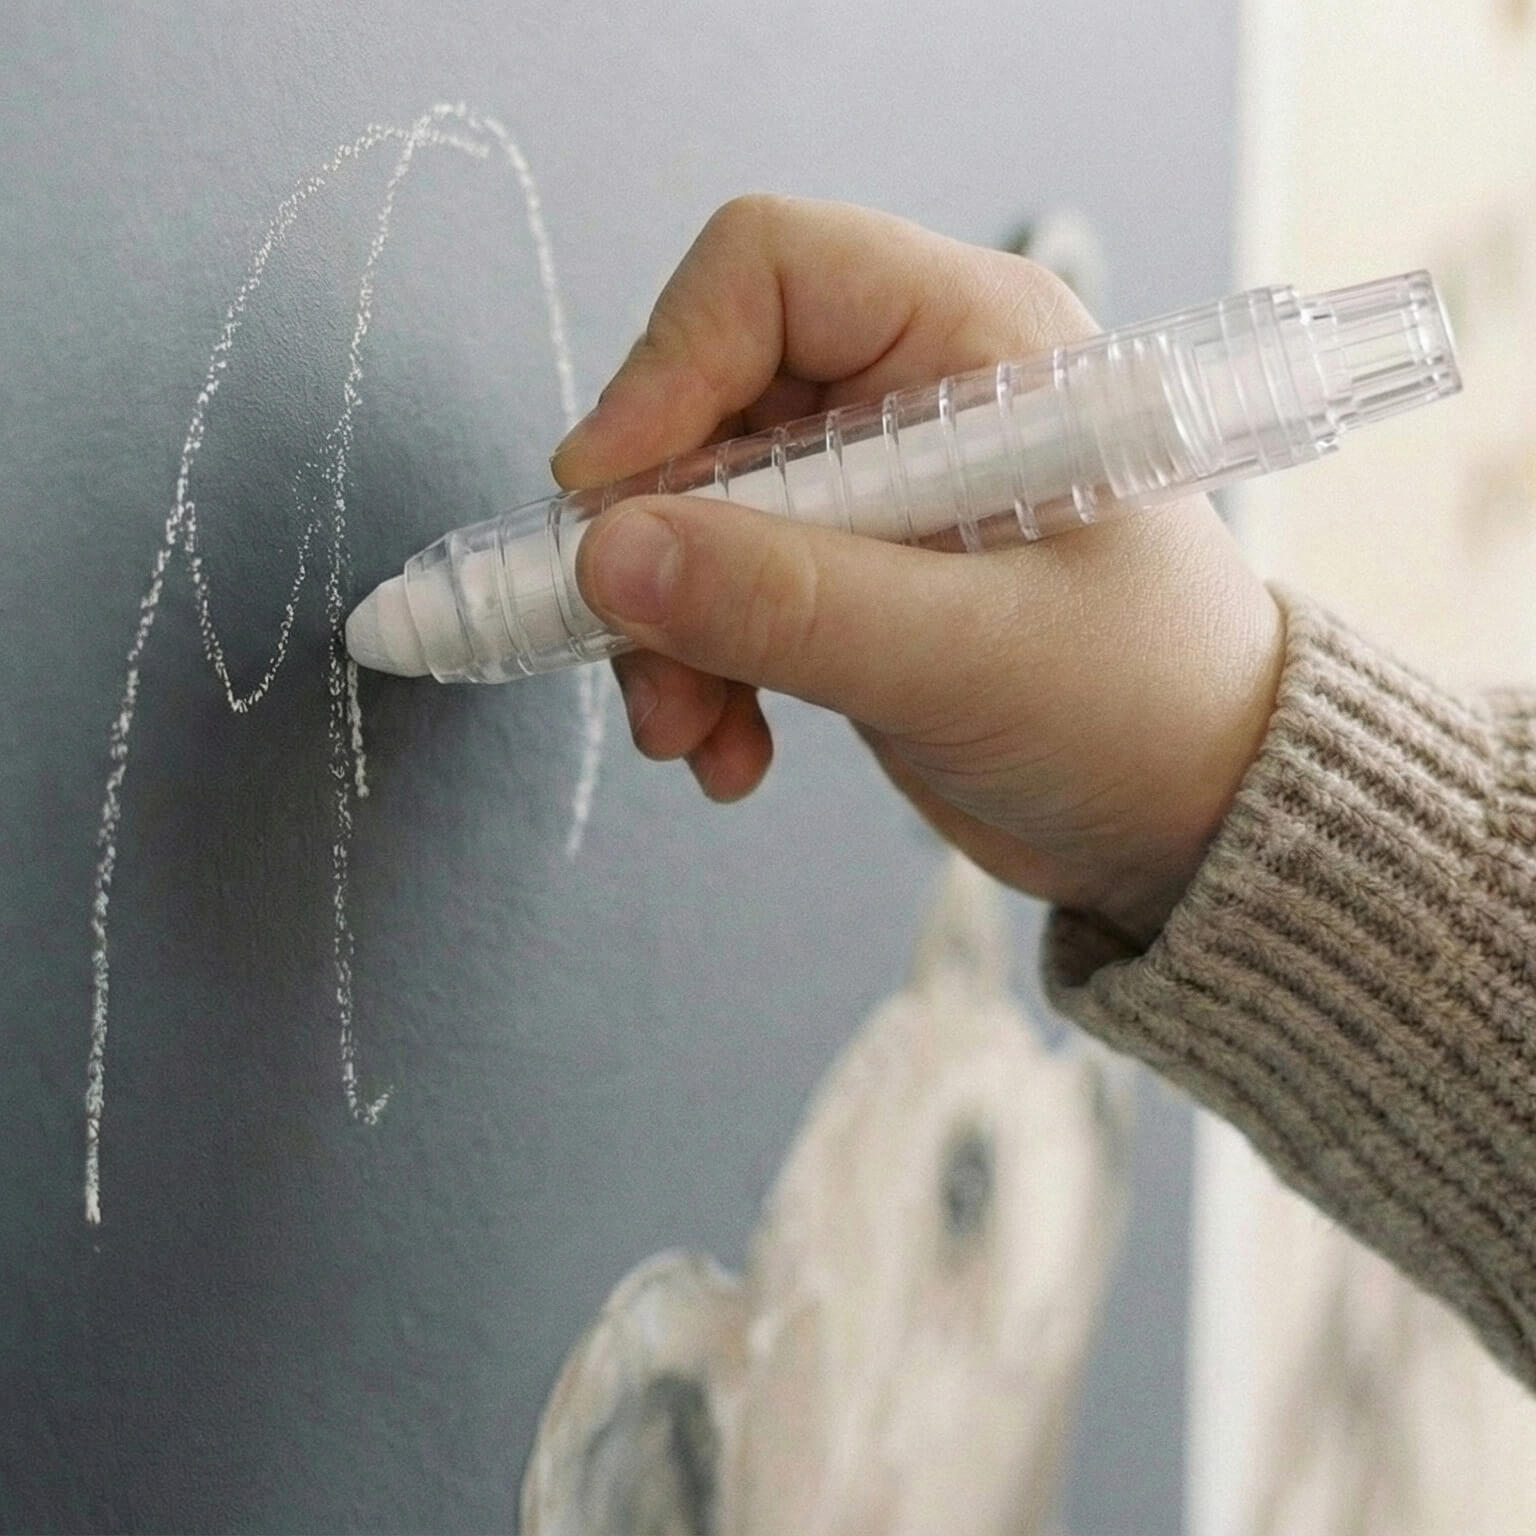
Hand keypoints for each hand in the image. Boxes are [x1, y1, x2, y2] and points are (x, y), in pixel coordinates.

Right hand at [556, 197, 1283, 942]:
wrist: (1190, 820)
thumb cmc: (1145, 709)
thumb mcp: (968, 654)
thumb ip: (787, 603)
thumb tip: (612, 553)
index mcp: (976, 342)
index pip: (769, 270)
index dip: (667, 367)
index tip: (606, 494)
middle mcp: (914, 396)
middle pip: (709, 404)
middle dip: (656, 540)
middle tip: (636, 652)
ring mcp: (876, 495)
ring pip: (697, 512)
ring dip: (666, 626)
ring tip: (689, 732)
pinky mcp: (849, 580)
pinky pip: (724, 594)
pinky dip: (703, 670)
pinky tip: (732, 752)